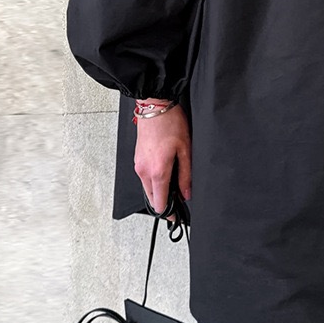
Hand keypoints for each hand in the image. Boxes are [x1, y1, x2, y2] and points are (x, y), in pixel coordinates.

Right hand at [133, 100, 192, 222]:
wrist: (154, 105)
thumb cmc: (170, 122)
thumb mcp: (185, 149)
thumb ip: (186, 174)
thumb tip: (186, 192)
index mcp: (157, 171)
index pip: (159, 203)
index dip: (169, 213)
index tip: (176, 217)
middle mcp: (144, 171)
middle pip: (152, 198)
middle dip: (164, 201)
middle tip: (178, 198)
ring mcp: (138, 165)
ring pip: (148, 187)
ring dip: (159, 189)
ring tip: (174, 180)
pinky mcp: (137, 158)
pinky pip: (145, 176)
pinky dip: (154, 179)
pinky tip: (165, 170)